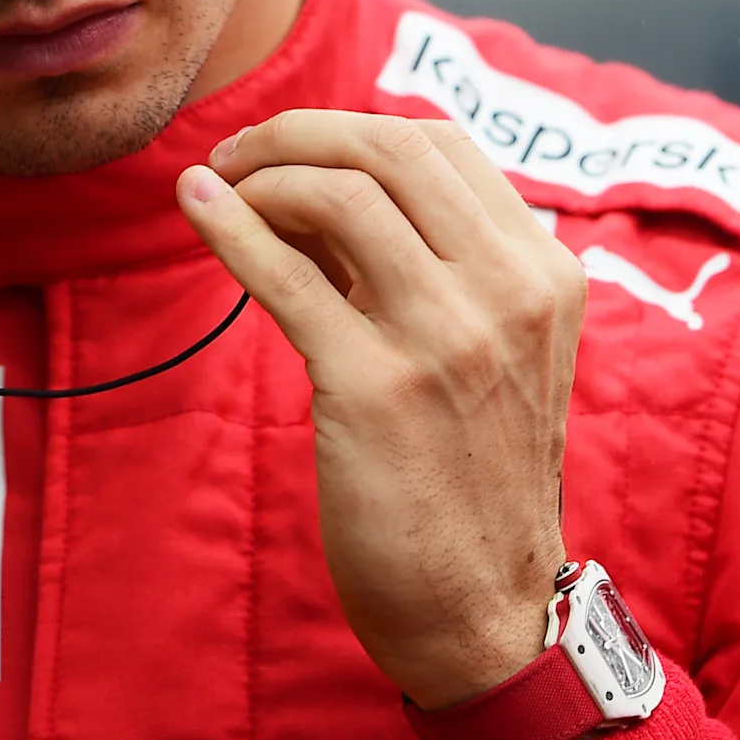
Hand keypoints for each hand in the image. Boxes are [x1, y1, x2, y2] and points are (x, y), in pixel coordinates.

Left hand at [176, 112, 584, 708]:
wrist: (486, 610)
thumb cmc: (472, 478)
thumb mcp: (490, 353)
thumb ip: (431, 269)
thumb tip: (326, 183)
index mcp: (543, 275)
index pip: (440, 147)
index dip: (350, 129)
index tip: (291, 147)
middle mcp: (507, 293)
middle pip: (389, 150)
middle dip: (298, 134)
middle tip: (240, 155)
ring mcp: (446, 339)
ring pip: (340, 196)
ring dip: (263, 177)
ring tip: (221, 193)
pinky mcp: (374, 389)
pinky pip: (287, 277)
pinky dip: (230, 228)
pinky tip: (196, 208)